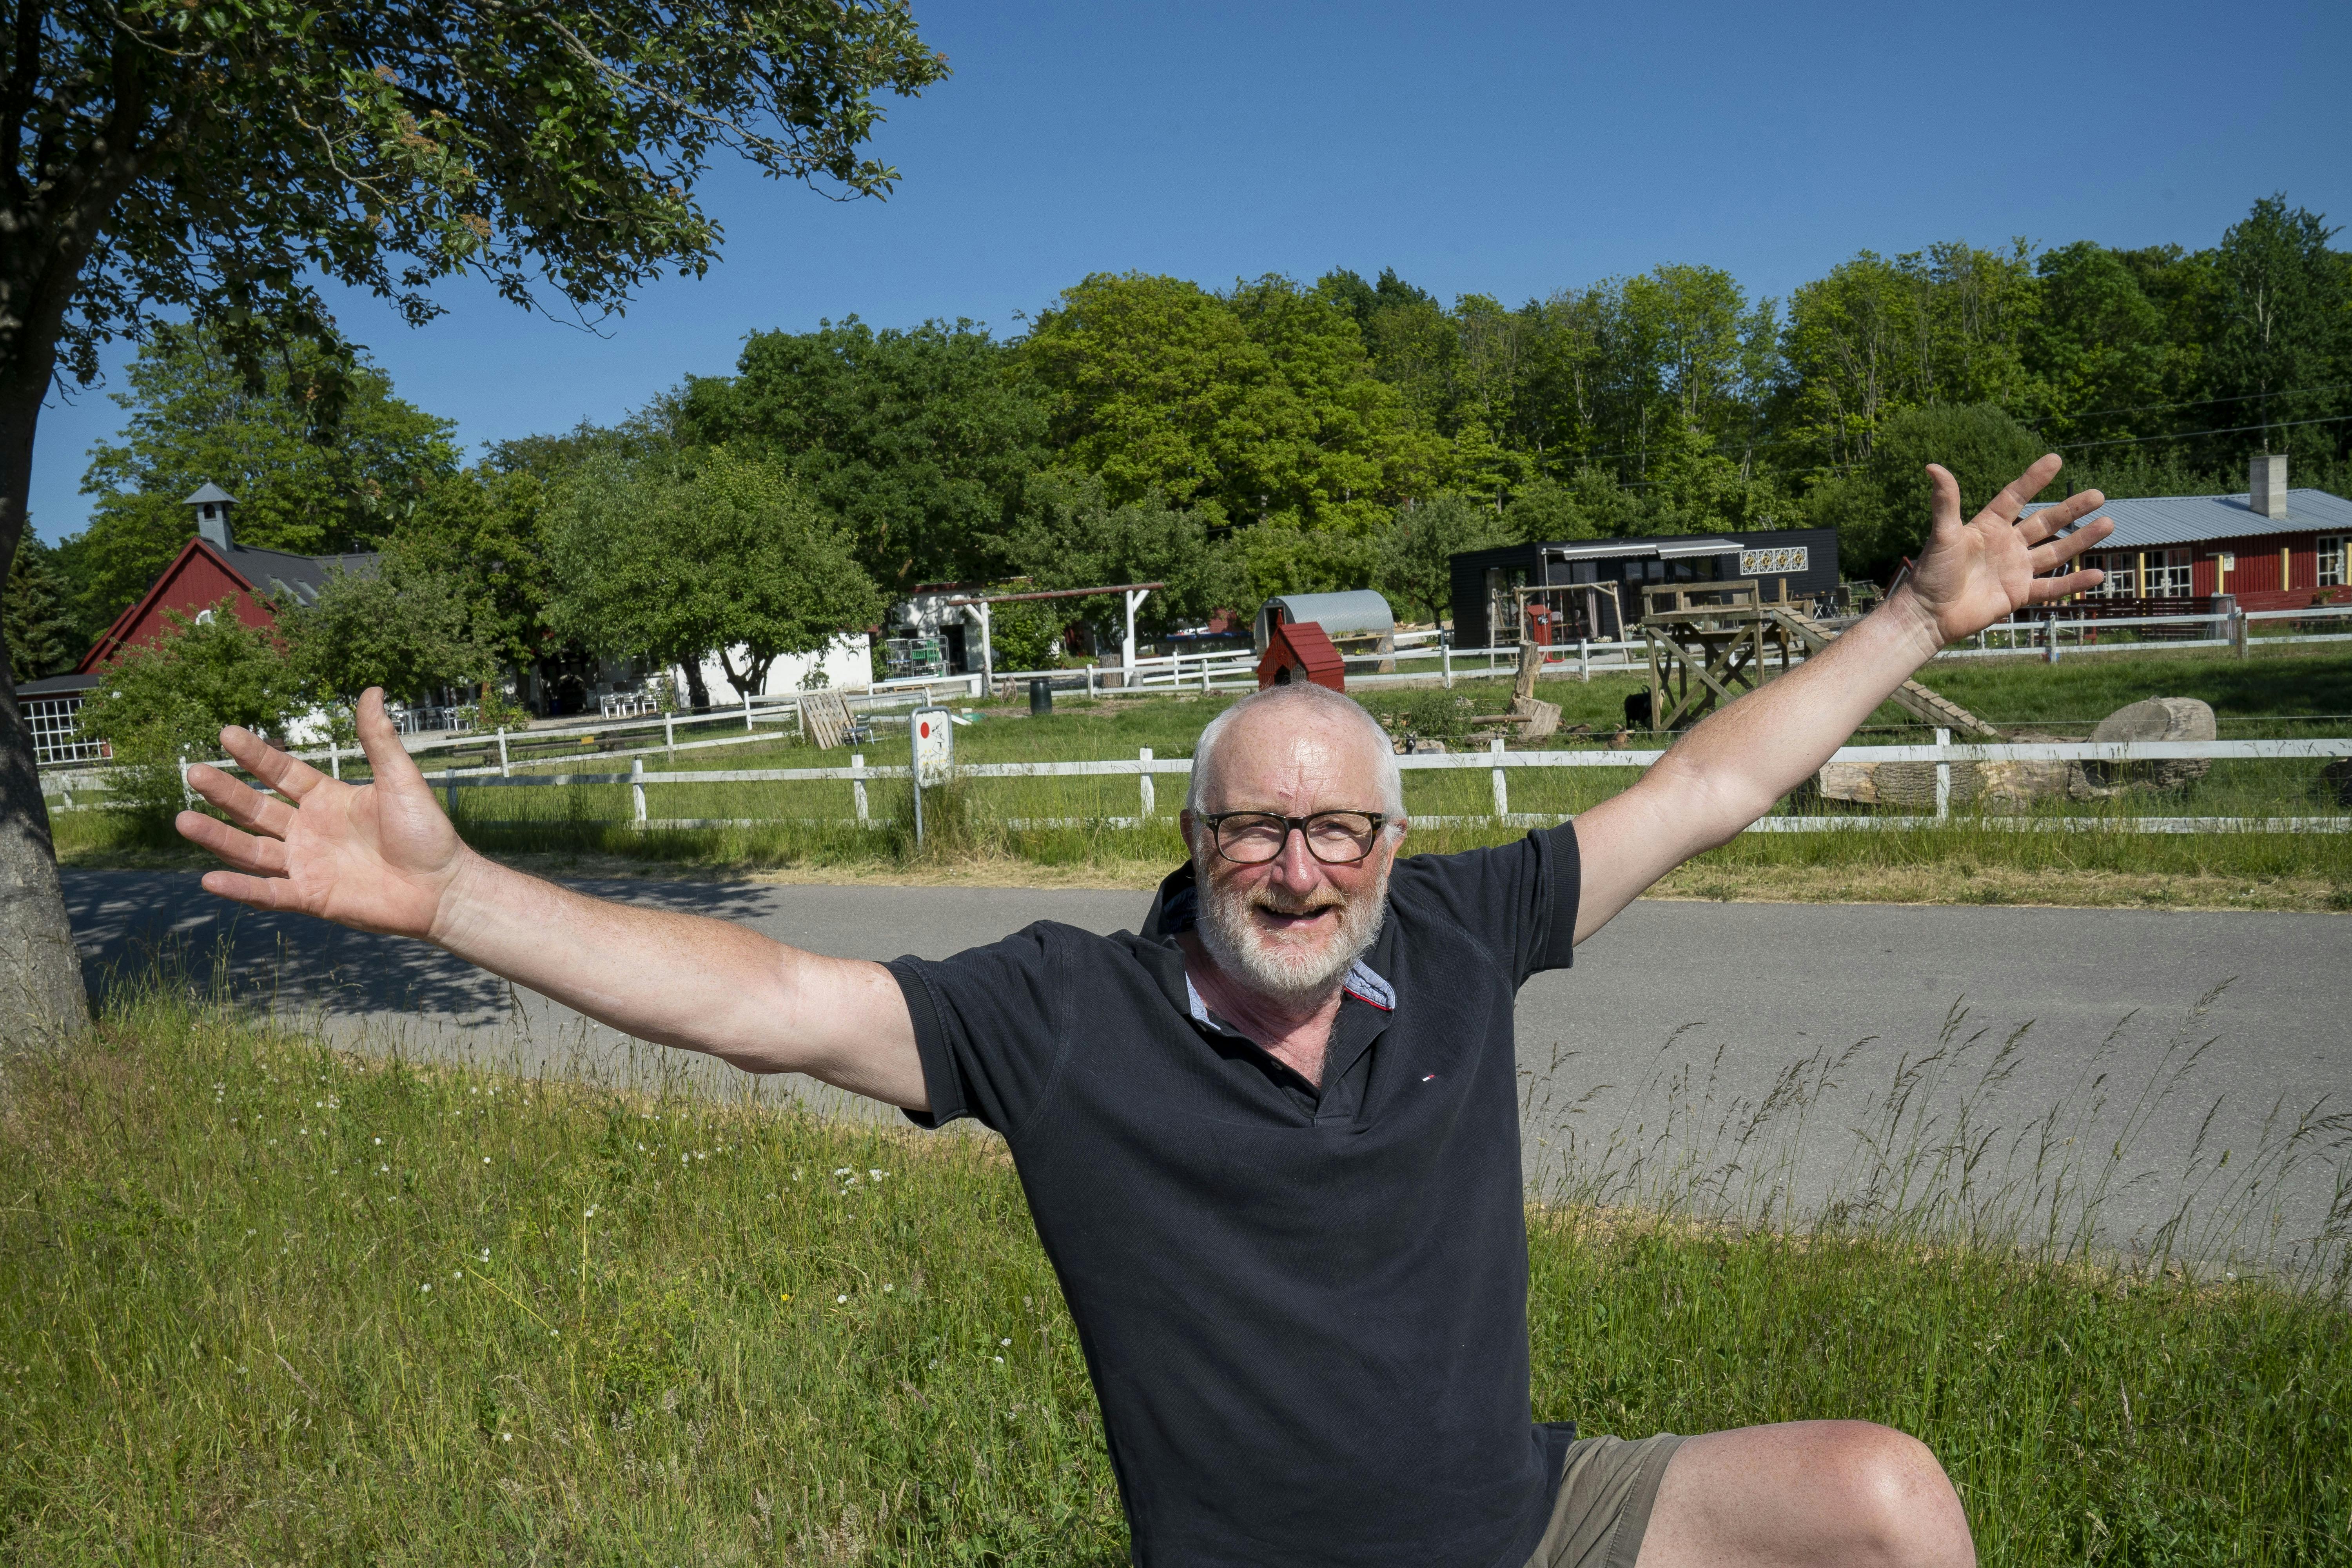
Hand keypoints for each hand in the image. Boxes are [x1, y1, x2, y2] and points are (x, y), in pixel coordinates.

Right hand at [177, 688, 476, 940]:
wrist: (445, 886)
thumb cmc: (427, 832)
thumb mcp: (400, 780)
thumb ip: (379, 739)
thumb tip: (372, 689)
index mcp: (327, 800)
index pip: (281, 774)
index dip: (256, 755)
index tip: (226, 733)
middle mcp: (309, 831)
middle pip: (257, 810)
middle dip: (225, 792)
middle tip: (192, 772)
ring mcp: (307, 865)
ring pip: (252, 850)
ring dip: (218, 837)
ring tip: (183, 820)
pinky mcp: (312, 898)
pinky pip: (270, 894)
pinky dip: (241, 889)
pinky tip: (210, 879)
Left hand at [1900, 455, 2112, 644]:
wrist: (1928, 614)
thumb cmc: (1931, 573)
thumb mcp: (1942, 535)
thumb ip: (1945, 502)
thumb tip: (1933, 466)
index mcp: (1989, 526)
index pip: (2016, 497)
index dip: (2034, 479)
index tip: (2055, 459)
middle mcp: (2007, 545)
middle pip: (2046, 522)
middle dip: (2072, 509)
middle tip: (2098, 495)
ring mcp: (2015, 570)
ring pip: (2056, 552)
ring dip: (2081, 539)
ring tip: (2108, 523)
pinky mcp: (2019, 594)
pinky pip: (2052, 588)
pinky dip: (2073, 583)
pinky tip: (2097, 574)